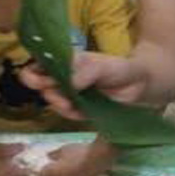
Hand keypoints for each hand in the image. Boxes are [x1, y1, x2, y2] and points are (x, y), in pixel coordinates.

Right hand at [19, 52, 148, 120]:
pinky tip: (77, 112)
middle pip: (42, 84)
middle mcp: (66, 77)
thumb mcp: (104, 66)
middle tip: (54, 94)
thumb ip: (87, 71)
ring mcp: (72, 94)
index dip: (33, 71)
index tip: (36, 79)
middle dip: (45, 90)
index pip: (41, 64)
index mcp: (68, 61)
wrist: (140, 86)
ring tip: (68, 104)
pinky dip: (70, 114)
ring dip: (58, 103)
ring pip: (54, 100)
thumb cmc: (121, 68)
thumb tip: (71, 83)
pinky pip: (68, 113)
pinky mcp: (80, 109)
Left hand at [40, 140, 116, 175]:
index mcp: (51, 172)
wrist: (96, 160)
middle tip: (48, 171)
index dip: (39, 171)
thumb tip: (48, 156)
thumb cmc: (79, 152)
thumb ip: (54, 154)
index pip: (40, 175)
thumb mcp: (64, 149)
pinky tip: (68, 175)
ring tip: (58, 174)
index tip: (41, 167)